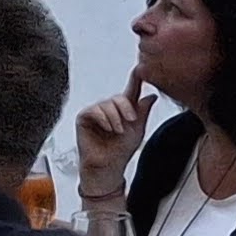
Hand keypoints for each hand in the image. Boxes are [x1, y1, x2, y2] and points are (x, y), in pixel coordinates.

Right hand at [73, 73, 152, 190]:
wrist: (109, 166)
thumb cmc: (121, 151)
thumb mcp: (138, 130)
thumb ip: (143, 111)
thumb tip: (152, 95)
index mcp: (123, 110)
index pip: (130, 91)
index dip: (135, 79)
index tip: (140, 68)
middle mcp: (109, 109)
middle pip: (118, 97)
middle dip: (126, 109)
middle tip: (130, 121)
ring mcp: (96, 112)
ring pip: (107, 104)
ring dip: (115, 118)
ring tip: (117, 131)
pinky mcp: (84, 118)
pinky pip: (94, 110)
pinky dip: (103, 119)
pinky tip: (107, 128)